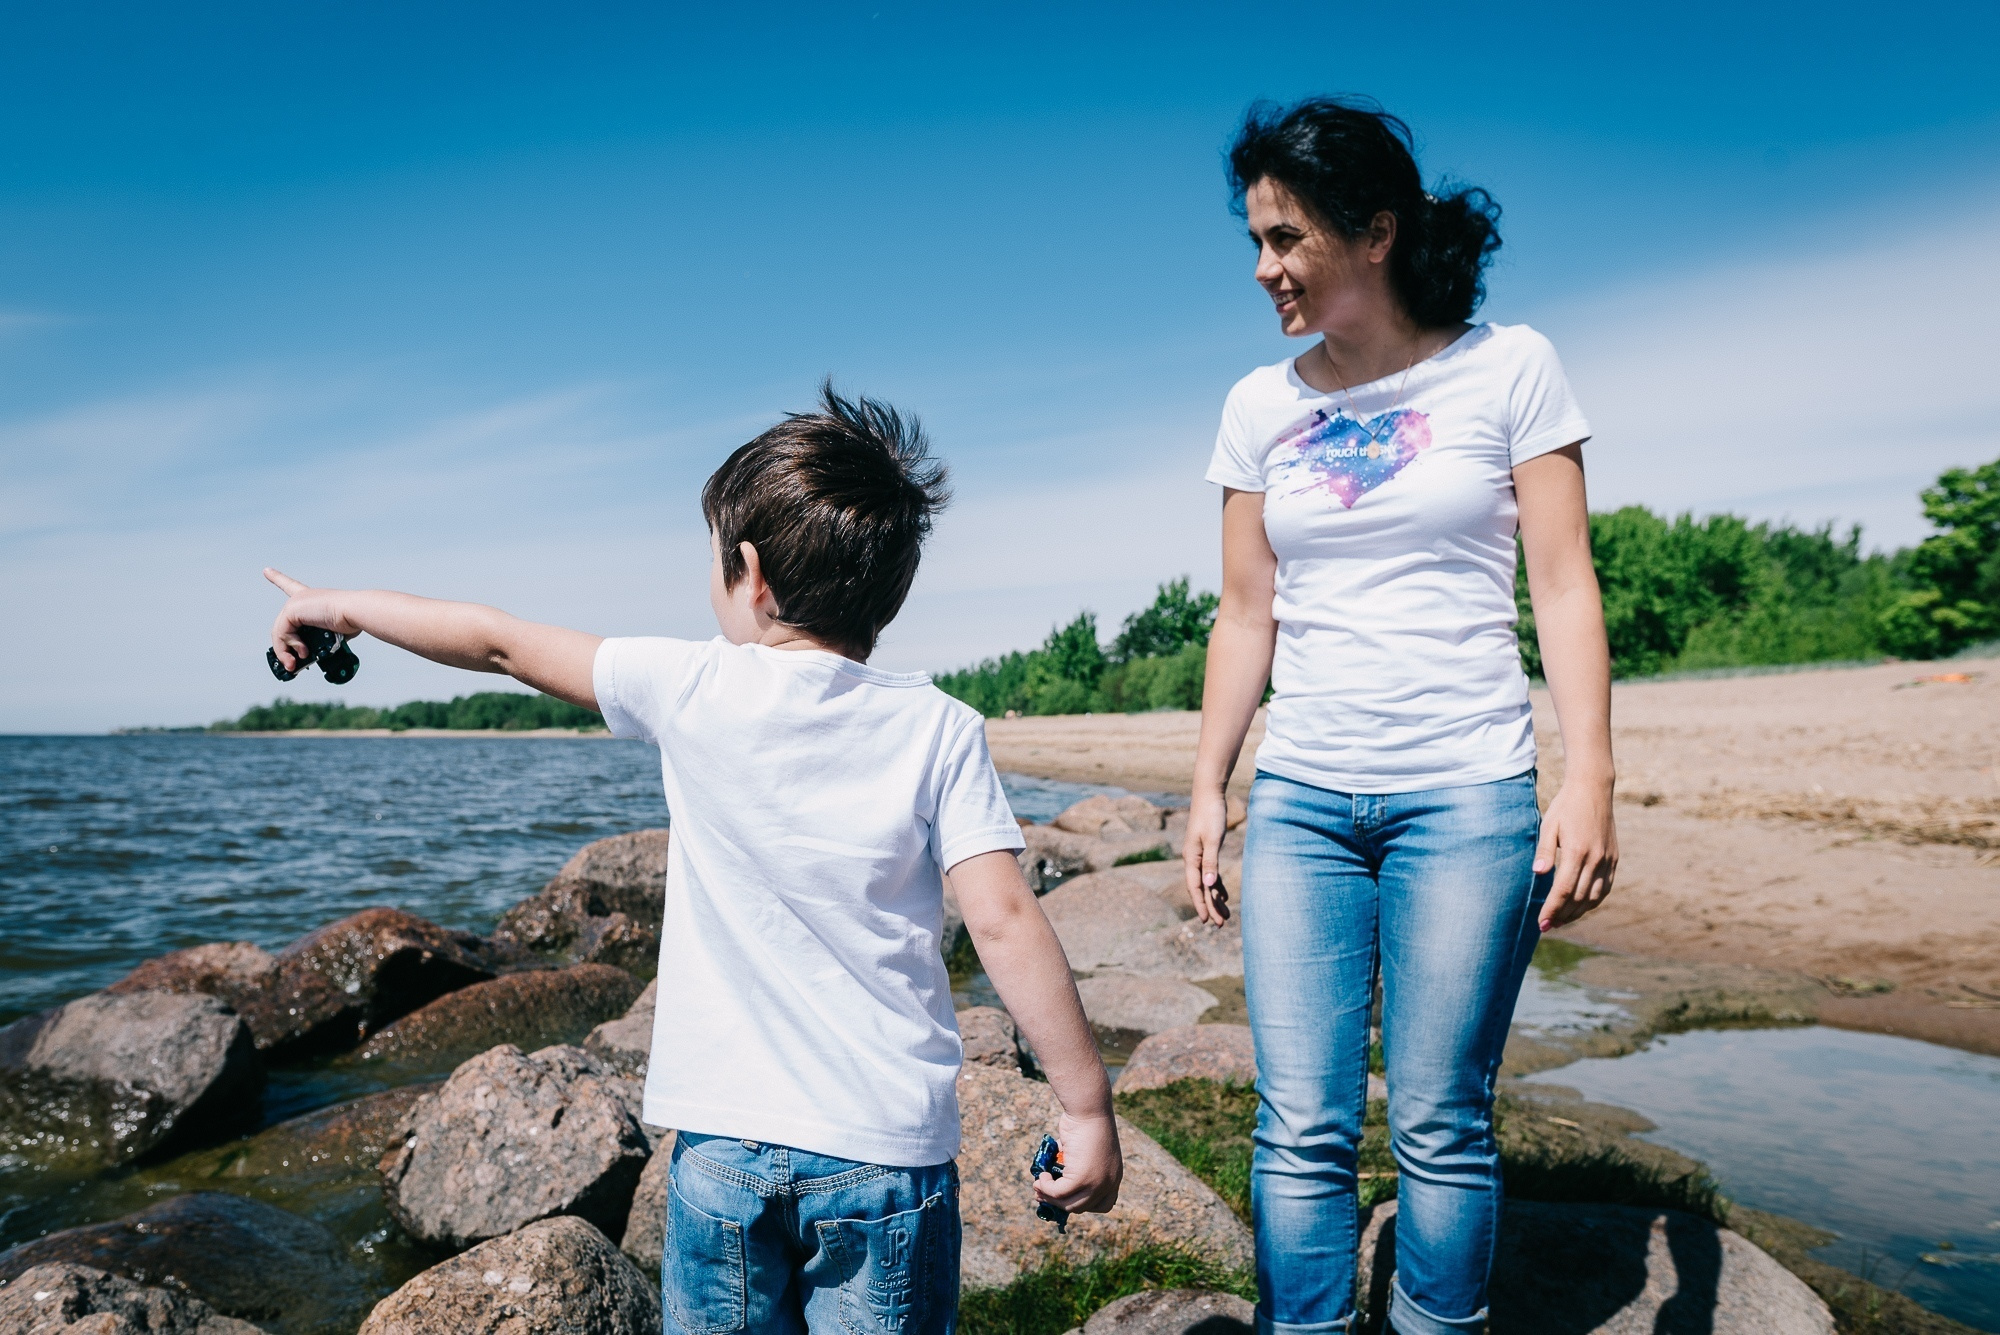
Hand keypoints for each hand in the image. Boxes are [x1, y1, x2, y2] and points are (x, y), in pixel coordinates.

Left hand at [264, 568, 360, 672]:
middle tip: (292, 665)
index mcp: (313, 598)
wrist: (355, 612)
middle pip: (283, 626)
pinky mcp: (292, 610)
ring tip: (296, 663)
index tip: (266, 570)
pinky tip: (303, 651)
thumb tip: (309, 655)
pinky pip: (282, 633)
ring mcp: (296, 603)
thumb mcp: (331, 632)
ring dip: (286, 652)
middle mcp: (302, 598)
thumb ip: (319, 639)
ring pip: (280, 633)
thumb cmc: (351, 620)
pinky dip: (291, 646)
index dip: (278, 578)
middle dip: (284, 649)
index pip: (290, 586)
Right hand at [1036, 1111, 1120, 1214]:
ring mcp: (1097, 1183)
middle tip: (1041, 1193)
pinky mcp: (1082, 1178)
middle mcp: (1109, 1183)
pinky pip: (1058, 1192)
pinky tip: (1041, 1176)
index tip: (1065, 1197)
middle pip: (1080, 1207)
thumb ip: (1074, 1169)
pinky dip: (1046, 1187)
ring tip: (1038, 1184)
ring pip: (1068, 1204)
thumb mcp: (1085, 1151)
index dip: (1081, 1204)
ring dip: (1049, 1196)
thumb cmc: (1085, 1124)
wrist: (1089, 1110)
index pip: (1102, 1205)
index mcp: (1114, 1177)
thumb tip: (1051, 1185)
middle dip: (1058, 1203)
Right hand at [1181, 789, 1231, 925]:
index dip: (1201, 904)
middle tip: (1221, 924)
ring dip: (1215, 898)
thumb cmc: (1211, 815)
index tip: (1206, 921)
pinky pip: (1211, 873)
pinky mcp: (1206, 850)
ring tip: (1226, 915)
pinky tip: (1224, 895)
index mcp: (1191, 858)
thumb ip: (1211, 862)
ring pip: (1207, 882)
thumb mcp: (1213, 839)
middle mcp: (1193, 859)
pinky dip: (1217, 886)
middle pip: (1201, 888)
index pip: (1195, 887)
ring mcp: (1199, 855)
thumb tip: (1208, 884)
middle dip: (1210, 906)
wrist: (1209, 794)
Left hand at [1534, 778, 1617, 930]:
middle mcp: (1596, 858)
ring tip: (1562, 920)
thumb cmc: (1565, 807)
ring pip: (1594, 896)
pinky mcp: (1614, 858)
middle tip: (1547, 927)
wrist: (1593, 789)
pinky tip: (1581, 907)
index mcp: (1577, 851)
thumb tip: (1538, 874)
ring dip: (1578, 912)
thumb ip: (1545, 852)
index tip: (1541, 923)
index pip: (1564, 890)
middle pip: (1579, 898)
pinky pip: (1605, 887)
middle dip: (1562, 915)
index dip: (1552, 909)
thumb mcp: (1549, 826)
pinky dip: (1593, 901)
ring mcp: (1608, 859)